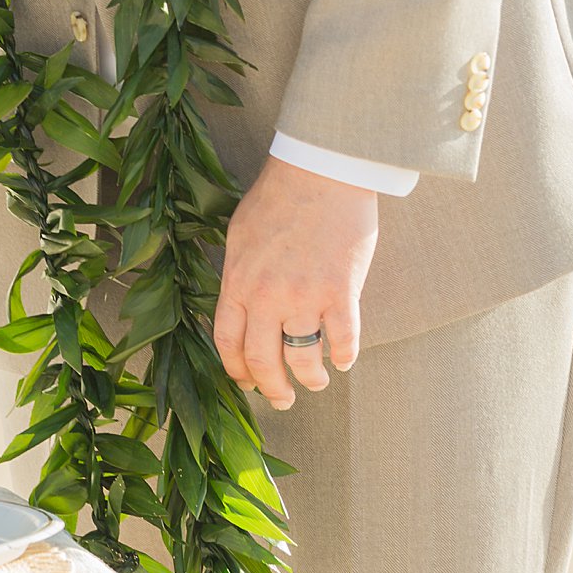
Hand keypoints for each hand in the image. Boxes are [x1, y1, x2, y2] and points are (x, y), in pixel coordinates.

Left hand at [212, 156, 379, 409]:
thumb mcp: (240, 236)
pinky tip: (344, 359)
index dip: (237, 371)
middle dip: (273, 389)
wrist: (318, 172)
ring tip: (317, 382)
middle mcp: (266, 297)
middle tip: (283, 400)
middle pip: (263, 362)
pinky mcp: (340, 292)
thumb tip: (241, 307)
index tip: (248, 382)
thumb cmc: (277, 198)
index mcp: (238, 281)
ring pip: (303, 360)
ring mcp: (304, 297)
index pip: (227, 342)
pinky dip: (345, 356)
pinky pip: (343, 341)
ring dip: (311, 379)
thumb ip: (240, 275)